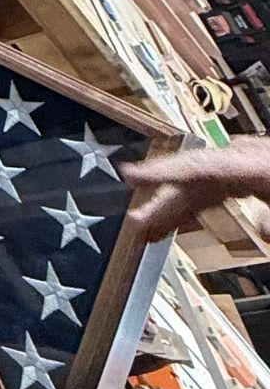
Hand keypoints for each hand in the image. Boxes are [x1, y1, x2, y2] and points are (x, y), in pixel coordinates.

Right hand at [125, 135, 269, 238]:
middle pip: (194, 177)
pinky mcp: (248, 177)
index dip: (164, 171)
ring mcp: (245, 167)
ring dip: (174, 208)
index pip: (202, 165)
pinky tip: (178, 223)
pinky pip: (213, 191)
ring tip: (147, 228)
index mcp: (256, 163)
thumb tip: (261, 227)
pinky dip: (194, 208)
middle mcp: (246, 160)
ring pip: (200, 186)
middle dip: (164, 200)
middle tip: (137, 220)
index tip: (131, 174)